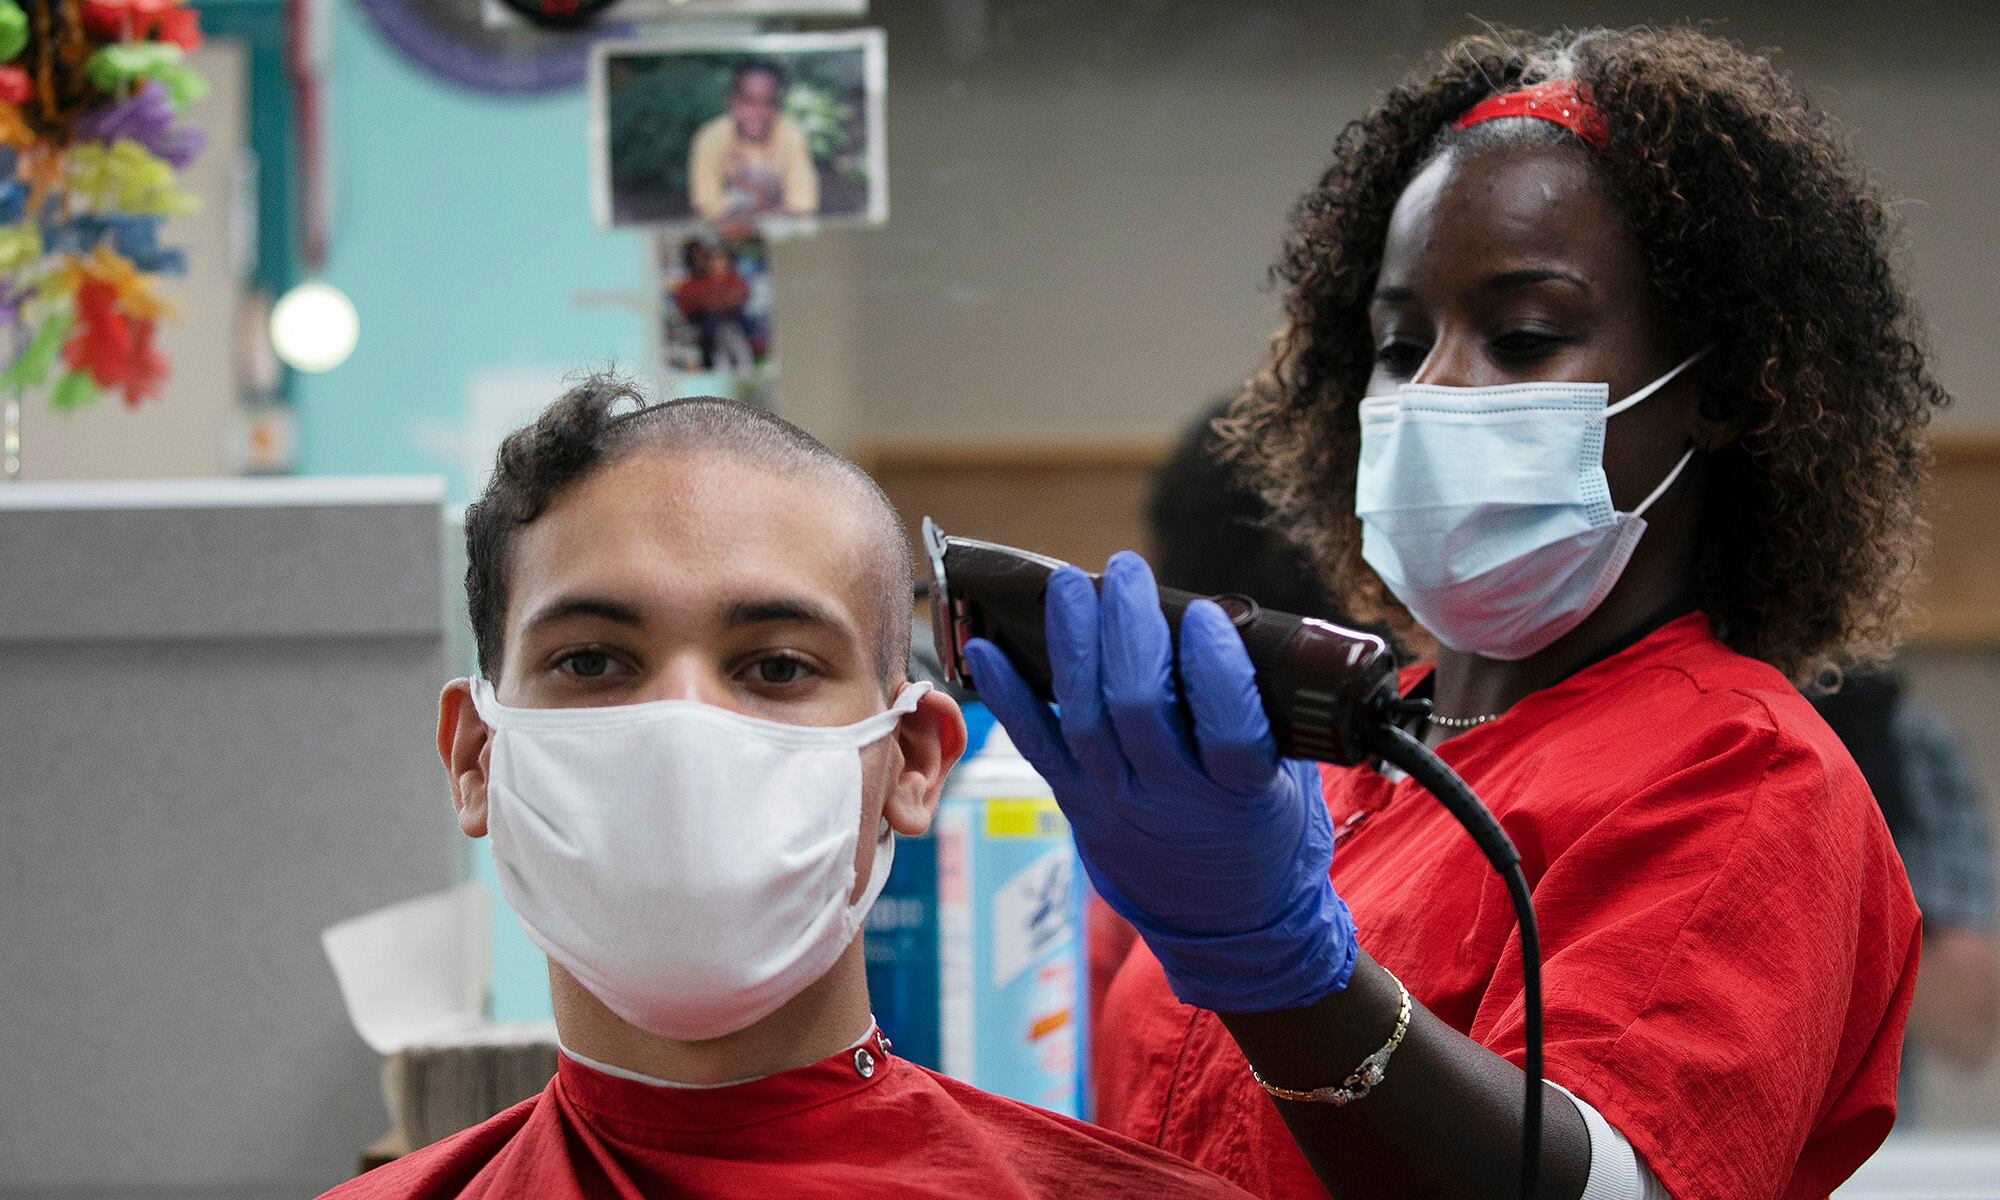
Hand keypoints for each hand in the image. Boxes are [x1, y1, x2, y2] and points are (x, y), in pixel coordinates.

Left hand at [964, 552, 1355, 1012]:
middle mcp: (1174, 801)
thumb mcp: (1290, 777)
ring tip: (1068, 587)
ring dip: (1071, 645)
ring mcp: (1118, 806)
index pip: (1226, 726)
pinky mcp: (1079, 806)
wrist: (1230, 925)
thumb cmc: (1266, 831)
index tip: (1201, 614)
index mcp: (1243, 792)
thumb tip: (1234, 624)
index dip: (1212, 667)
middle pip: (1139, 709)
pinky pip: (1036, 748)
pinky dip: (1008, 697)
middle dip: (1127, 631)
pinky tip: (984, 648)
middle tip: (1124, 571)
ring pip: (1084, 719)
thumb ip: (1267, 711)